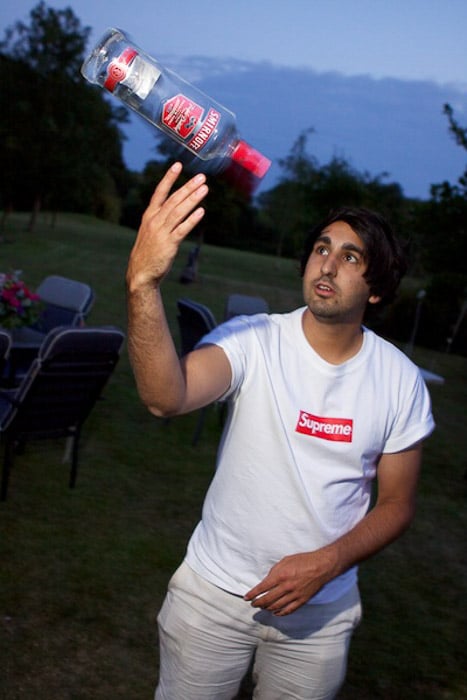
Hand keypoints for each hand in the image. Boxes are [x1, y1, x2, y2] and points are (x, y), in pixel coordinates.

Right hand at [127, 162, 207, 291]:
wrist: (140, 273)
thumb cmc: (147, 253)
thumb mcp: (150, 232)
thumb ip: (161, 220)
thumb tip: (175, 210)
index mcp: (149, 216)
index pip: (160, 193)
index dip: (169, 178)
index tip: (177, 165)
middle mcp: (155, 221)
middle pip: (173, 200)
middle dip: (188, 187)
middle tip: (201, 177)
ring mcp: (161, 232)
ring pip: (179, 211)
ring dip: (193, 199)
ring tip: (204, 189)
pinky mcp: (169, 244)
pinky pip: (182, 229)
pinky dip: (192, 220)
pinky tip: (201, 211)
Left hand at [244, 549, 337, 615]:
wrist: (321, 566)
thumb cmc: (303, 560)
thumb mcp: (285, 561)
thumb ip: (274, 571)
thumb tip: (267, 581)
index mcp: (280, 575)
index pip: (262, 588)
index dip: (252, 594)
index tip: (246, 598)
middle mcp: (286, 587)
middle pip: (267, 600)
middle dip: (258, 603)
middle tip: (253, 604)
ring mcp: (294, 595)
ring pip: (276, 607)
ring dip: (267, 608)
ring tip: (262, 607)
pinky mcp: (302, 600)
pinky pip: (288, 610)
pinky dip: (280, 613)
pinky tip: (275, 612)